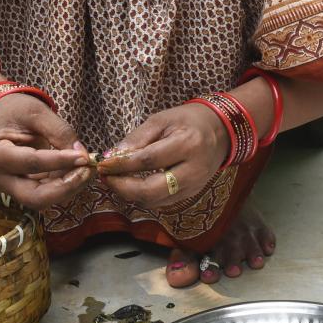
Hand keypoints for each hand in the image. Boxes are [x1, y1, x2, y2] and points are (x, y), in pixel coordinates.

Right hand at [0, 92, 93, 209]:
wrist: (2, 116)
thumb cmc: (16, 111)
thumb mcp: (37, 112)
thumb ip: (59, 132)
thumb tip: (82, 155)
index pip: (31, 163)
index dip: (60, 161)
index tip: (84, 157)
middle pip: (35, 197)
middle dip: (65, 187)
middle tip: (87, 170)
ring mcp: (10, 187)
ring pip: (43, 199)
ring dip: (69, 187)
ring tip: (87, 167)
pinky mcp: (24, 188)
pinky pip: (47, 193)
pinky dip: (66, 185)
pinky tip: (78, 169)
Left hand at [97, 102, 229, 208]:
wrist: (220, 131)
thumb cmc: (188, 121)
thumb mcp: (162, 120)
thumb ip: (137, 139)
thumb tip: (112, 157)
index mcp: (188, 144)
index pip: (148, 160)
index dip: (121, 165)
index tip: (102, 164)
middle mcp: (193, 170)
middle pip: (152, 190)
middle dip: (123, 187)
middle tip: (105, 177)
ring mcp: (194, 185)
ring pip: (154, 201)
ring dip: (129, 194)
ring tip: (114, 180)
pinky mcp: (191, 194)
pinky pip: (161, 202)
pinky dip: (142, 196)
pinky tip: (131, 184)